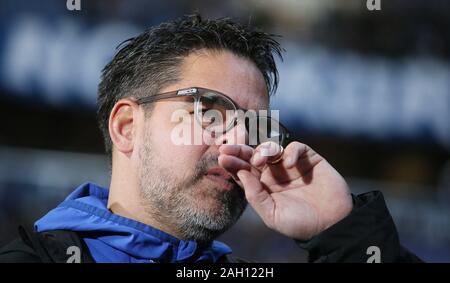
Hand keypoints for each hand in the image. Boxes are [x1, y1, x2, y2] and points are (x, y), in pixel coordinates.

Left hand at [218, 141, 352, 240]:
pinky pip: (297, 148)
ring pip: (272, 149)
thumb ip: (256, 196)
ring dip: (263, 151)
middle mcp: (275, 174)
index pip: (244, 171)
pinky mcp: (309, 159)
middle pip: (254, 156)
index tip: (222, 158)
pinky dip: (292, 151)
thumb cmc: (301, 224)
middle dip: (240, 151)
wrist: (332, 225)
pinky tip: (290, 163)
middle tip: (228, 148)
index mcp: (263, 187)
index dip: (233, 163)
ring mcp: (292, 165)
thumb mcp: (272, 215)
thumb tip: (241, 173)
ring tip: (260, 161)